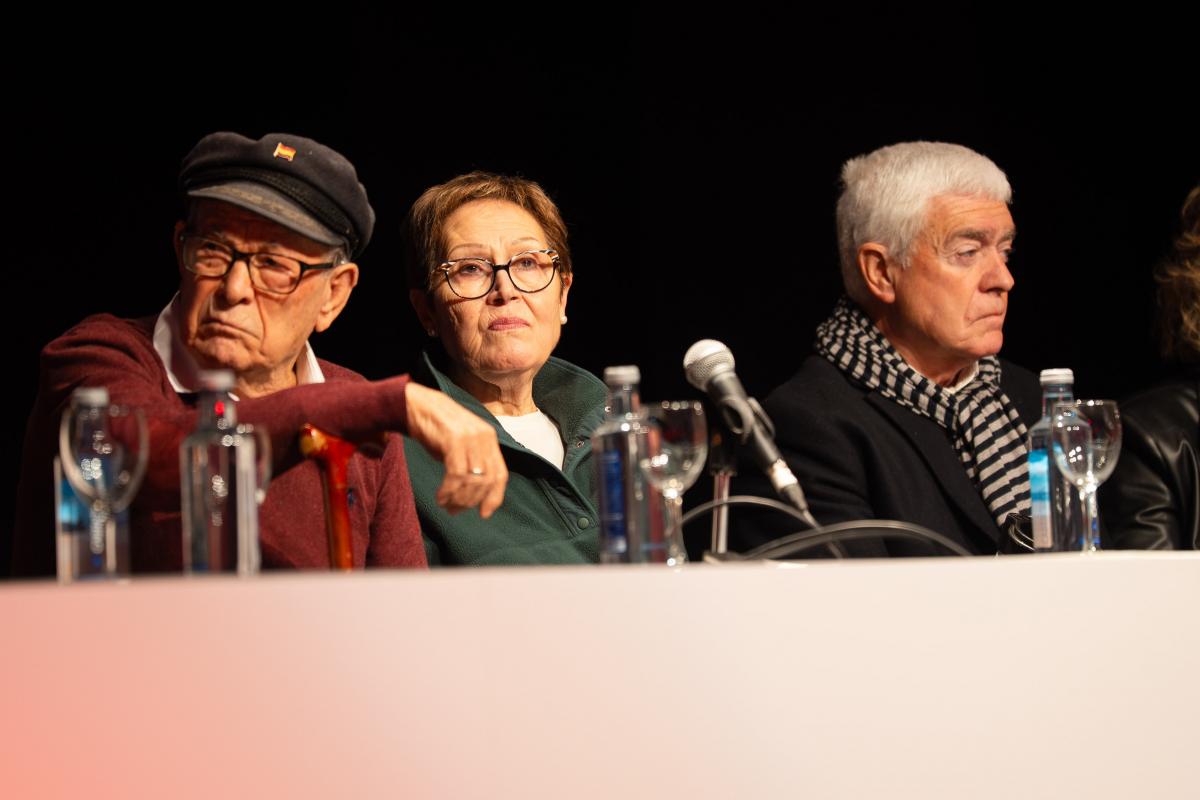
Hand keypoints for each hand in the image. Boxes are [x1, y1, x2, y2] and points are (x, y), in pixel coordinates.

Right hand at [404, 382, 507, 516]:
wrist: (417, 405)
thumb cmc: (436, 428)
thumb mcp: (460, 445)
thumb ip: (471, 463)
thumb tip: (473, 493)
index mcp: (489, 439)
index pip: (500, 474)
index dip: (494, 497)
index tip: (484, 514)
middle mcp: (484, 437)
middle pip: (487, 480)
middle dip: (472, 501)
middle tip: (455, 510)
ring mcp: (470, 437)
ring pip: (472, 480)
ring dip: (459, 498)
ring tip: (446, 505)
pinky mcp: (454, 439)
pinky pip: (456, 474)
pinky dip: (449, 490)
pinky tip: (440, 497)